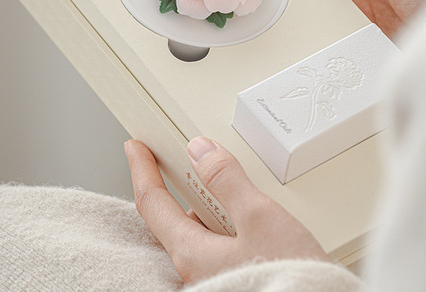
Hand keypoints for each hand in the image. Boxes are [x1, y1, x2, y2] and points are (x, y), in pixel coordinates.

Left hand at [125, 138, 328, 284]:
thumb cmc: (289, 279)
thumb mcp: (259, 217)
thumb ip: (227, 180)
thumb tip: (201, 150)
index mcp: (192, 251)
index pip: (153, 203)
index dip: (142, 170)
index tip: (136, 148)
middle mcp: (196, 267)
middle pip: (172, 216)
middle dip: (172, 185)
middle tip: (173, 159)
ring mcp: (214, 273)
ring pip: (197, 228)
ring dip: (201, 201)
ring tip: (216, 180)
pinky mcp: (233, 276)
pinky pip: (215, 240)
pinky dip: (219, 218)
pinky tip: (241, 213)